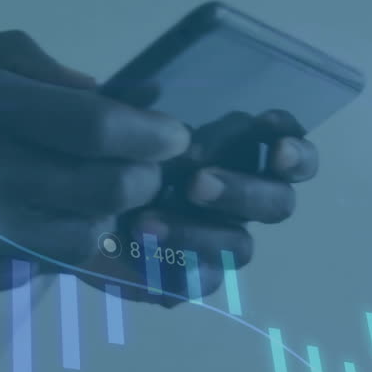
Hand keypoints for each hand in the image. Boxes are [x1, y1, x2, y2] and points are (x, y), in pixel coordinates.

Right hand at [0, 30, 189, 303]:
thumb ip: (24, 68)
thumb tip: (101, 97)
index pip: (99, 129)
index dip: (151, 136)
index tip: (170, 139)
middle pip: (104, 193)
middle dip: (137, 184)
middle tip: (139, 175)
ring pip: (77, 244)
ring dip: (98, 225)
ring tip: (88, 205)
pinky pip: (30, 274)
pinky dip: (48, 253)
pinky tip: (31, 231)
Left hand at [71, 109, 317, 307]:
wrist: (78, 206)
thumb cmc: (113, 153)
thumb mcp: (120, 123)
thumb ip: (140, 108)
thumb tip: (150, 91)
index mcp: (243, 152)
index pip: (291, 150)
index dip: (294, 148)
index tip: (272, 140)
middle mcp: (244, 199)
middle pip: (278, 203)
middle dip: (243, 192)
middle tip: (196, 184)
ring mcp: (222, 240)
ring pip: (240, 246)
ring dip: (198, 233)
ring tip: (143, 223)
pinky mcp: (193, 275)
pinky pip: (202, 280)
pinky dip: (174, 267)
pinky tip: (141, 254)